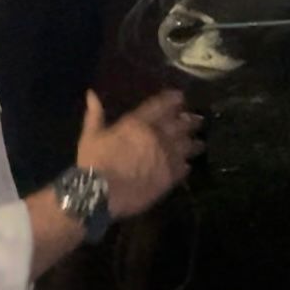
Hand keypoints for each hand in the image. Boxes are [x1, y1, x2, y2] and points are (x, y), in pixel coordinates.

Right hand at [75, 90, 203, 218]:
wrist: (100, 195)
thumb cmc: (94, 163)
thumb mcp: (90, 136)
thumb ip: (95, 115)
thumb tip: (91, 94)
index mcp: (138, 123)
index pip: (162, 105)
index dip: (174, 99)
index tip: (181, 97)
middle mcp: (158, 136)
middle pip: (182, 124)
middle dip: (191, 120)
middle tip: (198, 120)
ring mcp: (167, 157)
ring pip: (188, 145)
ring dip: (195, 143)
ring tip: (200, 142)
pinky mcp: (170, 177)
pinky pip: (185, 168)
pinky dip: (186, 165)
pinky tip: (187, 165)